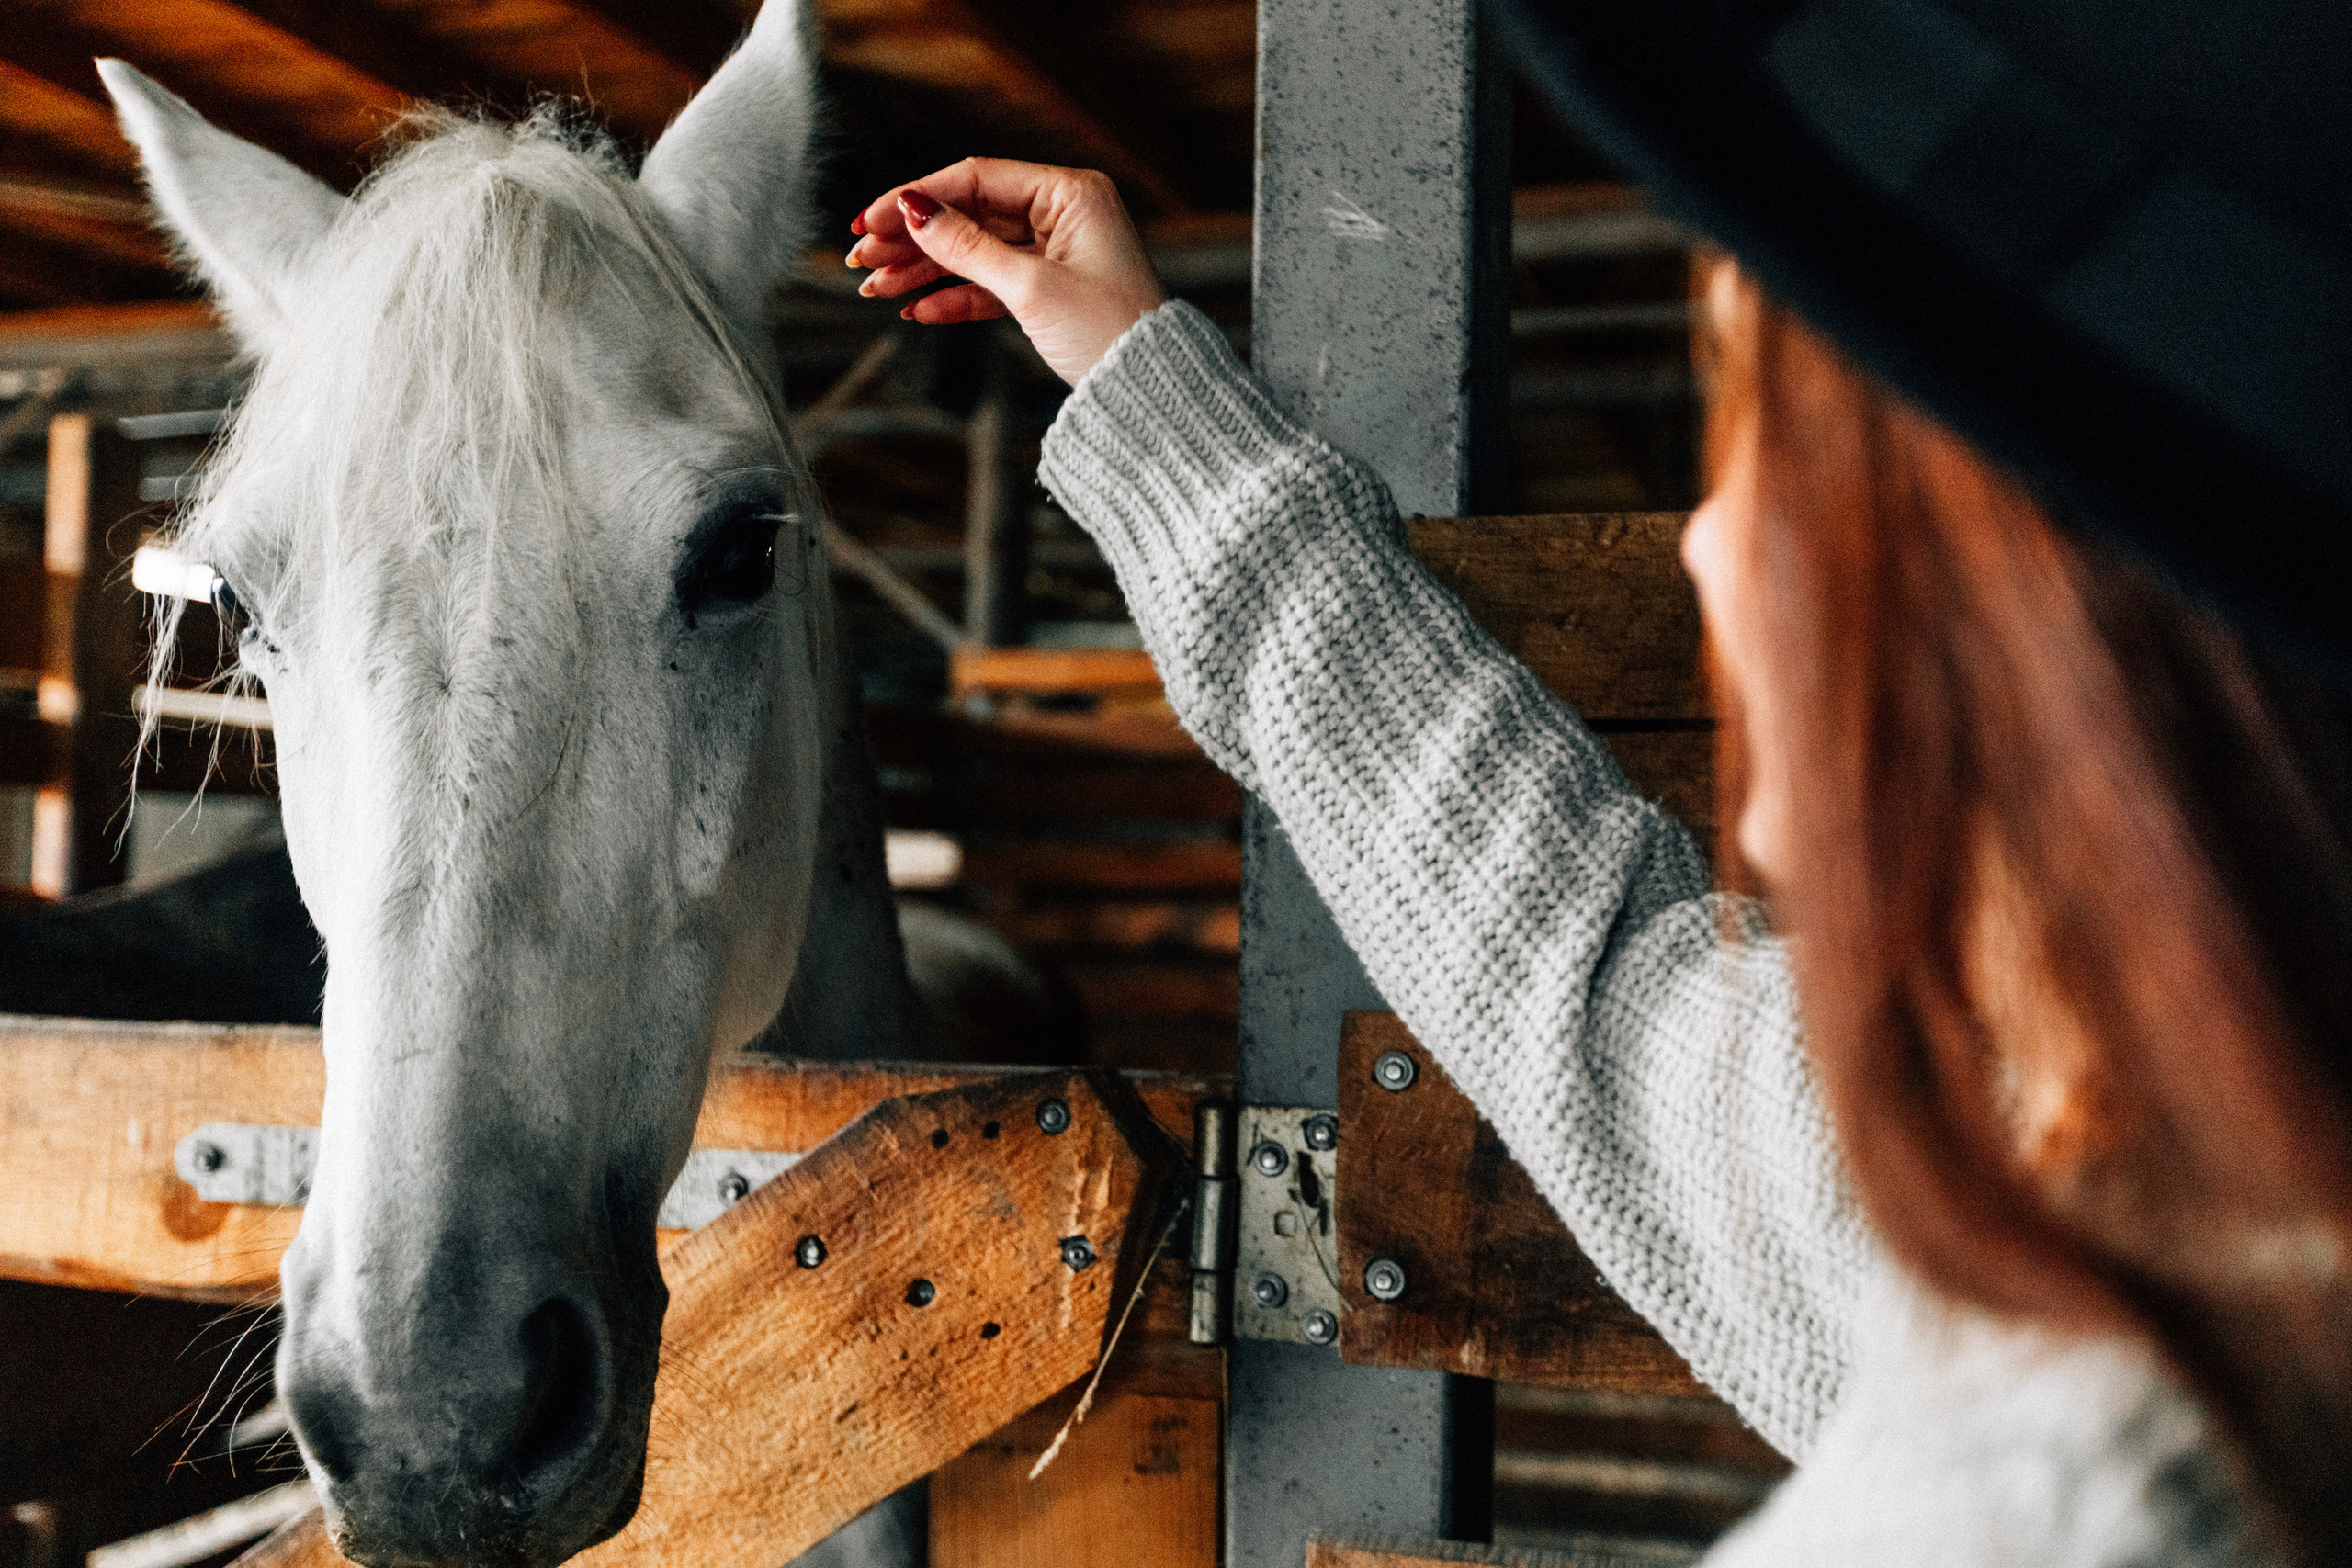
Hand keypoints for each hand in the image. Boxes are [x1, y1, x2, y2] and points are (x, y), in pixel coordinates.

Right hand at [849, 159, 1167, 386]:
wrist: (1149, 393)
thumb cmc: (1109, 332)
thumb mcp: (1032, 288)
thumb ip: (968, 248)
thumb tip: (913, 211)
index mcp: (1071, 194)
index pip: (976, 178)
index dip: (917, 198)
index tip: (869, 222)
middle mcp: (1063, 213)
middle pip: (969, 214)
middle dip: (913, 238)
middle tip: (861, 259)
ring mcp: (1055, 252)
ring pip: (974, 251)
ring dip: (923, 270)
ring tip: (875, 289)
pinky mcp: (1049, 290)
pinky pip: (990, 285)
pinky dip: (953, 297)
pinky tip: (917, 310)